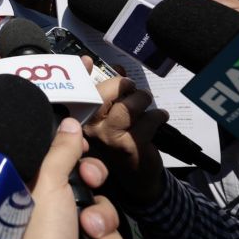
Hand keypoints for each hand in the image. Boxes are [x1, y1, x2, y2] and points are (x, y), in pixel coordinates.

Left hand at [25, 117, 127, 238]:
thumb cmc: (35, 235)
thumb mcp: (48, 184)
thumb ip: (60, 152)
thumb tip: (68, 123)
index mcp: (35, 188)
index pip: (65, 162)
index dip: (81, 157)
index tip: (85, 153)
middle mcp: (52, 209)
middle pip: (91, 186)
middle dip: (96, 189)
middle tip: (91, 185)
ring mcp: (70, 233)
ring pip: (104, 213)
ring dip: (104, 221)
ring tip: (91, 232)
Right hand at [84, 77, 167, 207]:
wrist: (135, 177)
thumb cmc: (120, 142)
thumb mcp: (111, 118)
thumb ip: (111, 94)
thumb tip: (117, 69)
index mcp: (81, 119)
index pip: (79, 91)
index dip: (82, 73)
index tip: (88, 60)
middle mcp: (89, 128)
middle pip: (106, 94)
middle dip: (124, 86)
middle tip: (133, 89)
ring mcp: (108, 137)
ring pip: (129, 105)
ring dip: (143, 100)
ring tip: (147, 104)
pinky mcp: (129, 145)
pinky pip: (148, 119)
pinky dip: (159, 116)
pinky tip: (159, 118)